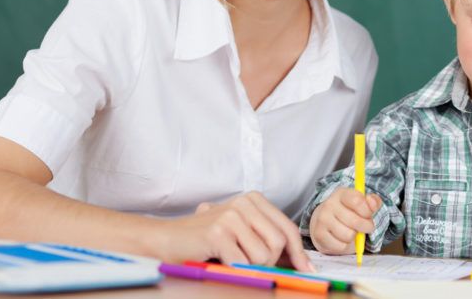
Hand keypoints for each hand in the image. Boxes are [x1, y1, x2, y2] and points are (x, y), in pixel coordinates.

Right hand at [161, 191, 312, 270]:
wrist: (165, 239)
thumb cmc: (205, 241)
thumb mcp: (241, 233)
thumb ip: (266, 239)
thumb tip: (299, 261)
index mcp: (254, 200)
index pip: (287, 228)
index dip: (298, 253)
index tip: (307, 270)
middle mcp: (245, 203)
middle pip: (279, 243)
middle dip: (270, 263)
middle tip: (250, 266)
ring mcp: (232, 216)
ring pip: (263, 255)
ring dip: (249, 267)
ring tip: (230, 259)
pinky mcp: (219, 232)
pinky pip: (242, 263)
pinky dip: (233, 270)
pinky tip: (219, 261)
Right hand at [309, 187, 381, 254]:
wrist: (324, 222)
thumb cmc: (347, 212)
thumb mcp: (361, 203)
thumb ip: (372, 202)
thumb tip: (372, 201)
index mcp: (341, 193)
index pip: (357, 201)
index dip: (367, 211)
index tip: (369, 215)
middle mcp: (329, 204)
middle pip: (355, 221)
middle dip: (366, 227)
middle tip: (365, 227)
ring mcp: (322, 219)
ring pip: (349, 235)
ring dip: (354, 237)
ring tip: (351, 232)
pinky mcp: (319, 234)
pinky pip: (341, 246)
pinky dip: (345, 246)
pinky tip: (341, 238)